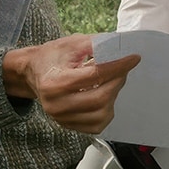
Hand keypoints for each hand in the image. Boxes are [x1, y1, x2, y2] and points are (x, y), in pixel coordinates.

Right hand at [1, 33, 140, 134]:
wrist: (34, 72)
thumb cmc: (54, 56)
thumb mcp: (72, 43)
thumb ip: (97, 44)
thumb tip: (122, 47)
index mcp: (54, 82)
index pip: (94, 76)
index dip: (118, 66)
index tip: (134, 58)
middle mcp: (55, 105)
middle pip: (100, 98)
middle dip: (117, 81)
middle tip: (122, 69)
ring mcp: (61, 118)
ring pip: (101, 114)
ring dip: (113, 95)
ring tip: (111, 81)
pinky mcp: (68, 125)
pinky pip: (97, 125)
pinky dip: (106, 110)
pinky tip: (104, 96)